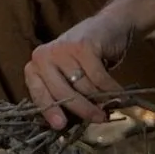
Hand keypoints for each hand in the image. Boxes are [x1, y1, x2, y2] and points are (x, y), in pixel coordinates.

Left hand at [25, 14, 137, 130]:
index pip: (39, 94)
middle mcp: (43, 56)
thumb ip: (63, 95)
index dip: (50, 111)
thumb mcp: (68, 76)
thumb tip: (68, 126)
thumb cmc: (85, 59)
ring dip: (101, 99)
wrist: (108, 27)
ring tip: (112, 104)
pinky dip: (111, 88)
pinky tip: (119, 92)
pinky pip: (99, 77)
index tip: (60, 126)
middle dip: (83, 110)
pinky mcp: (83, 46)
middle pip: (63, 93)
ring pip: (83, 87)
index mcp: (35, 67)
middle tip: (99, 119)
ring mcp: (63, 49)